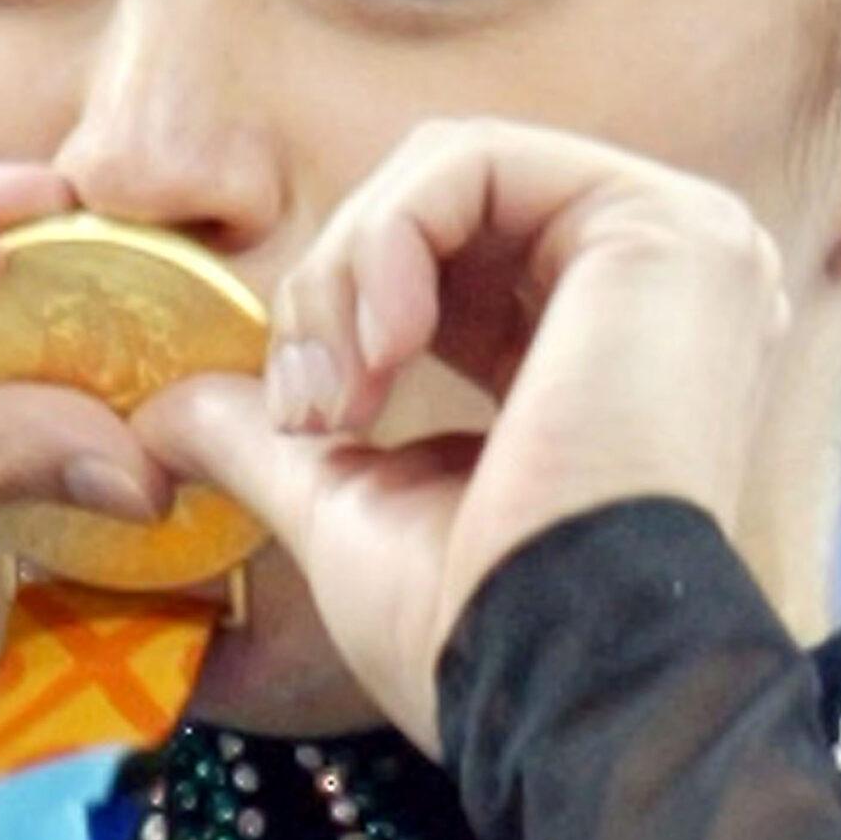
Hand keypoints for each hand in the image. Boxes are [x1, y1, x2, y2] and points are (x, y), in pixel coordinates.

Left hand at [132, 118, 789, 751]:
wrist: (554, 679)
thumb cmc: (476, 628)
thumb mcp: (351, 505)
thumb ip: (271, 436)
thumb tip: (162, 411)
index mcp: (606, 342)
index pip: (452, 252)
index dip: (344, 309)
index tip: (302, 420)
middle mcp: (657, 285)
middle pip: (442, 198)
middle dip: (333, 286)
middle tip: (308, 406)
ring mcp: (678, 249)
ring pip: (449, 168)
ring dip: (352, 269)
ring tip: (347, 389)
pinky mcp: (664, 226)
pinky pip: (477, 160)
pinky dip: (393, 239)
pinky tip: (391, 347)